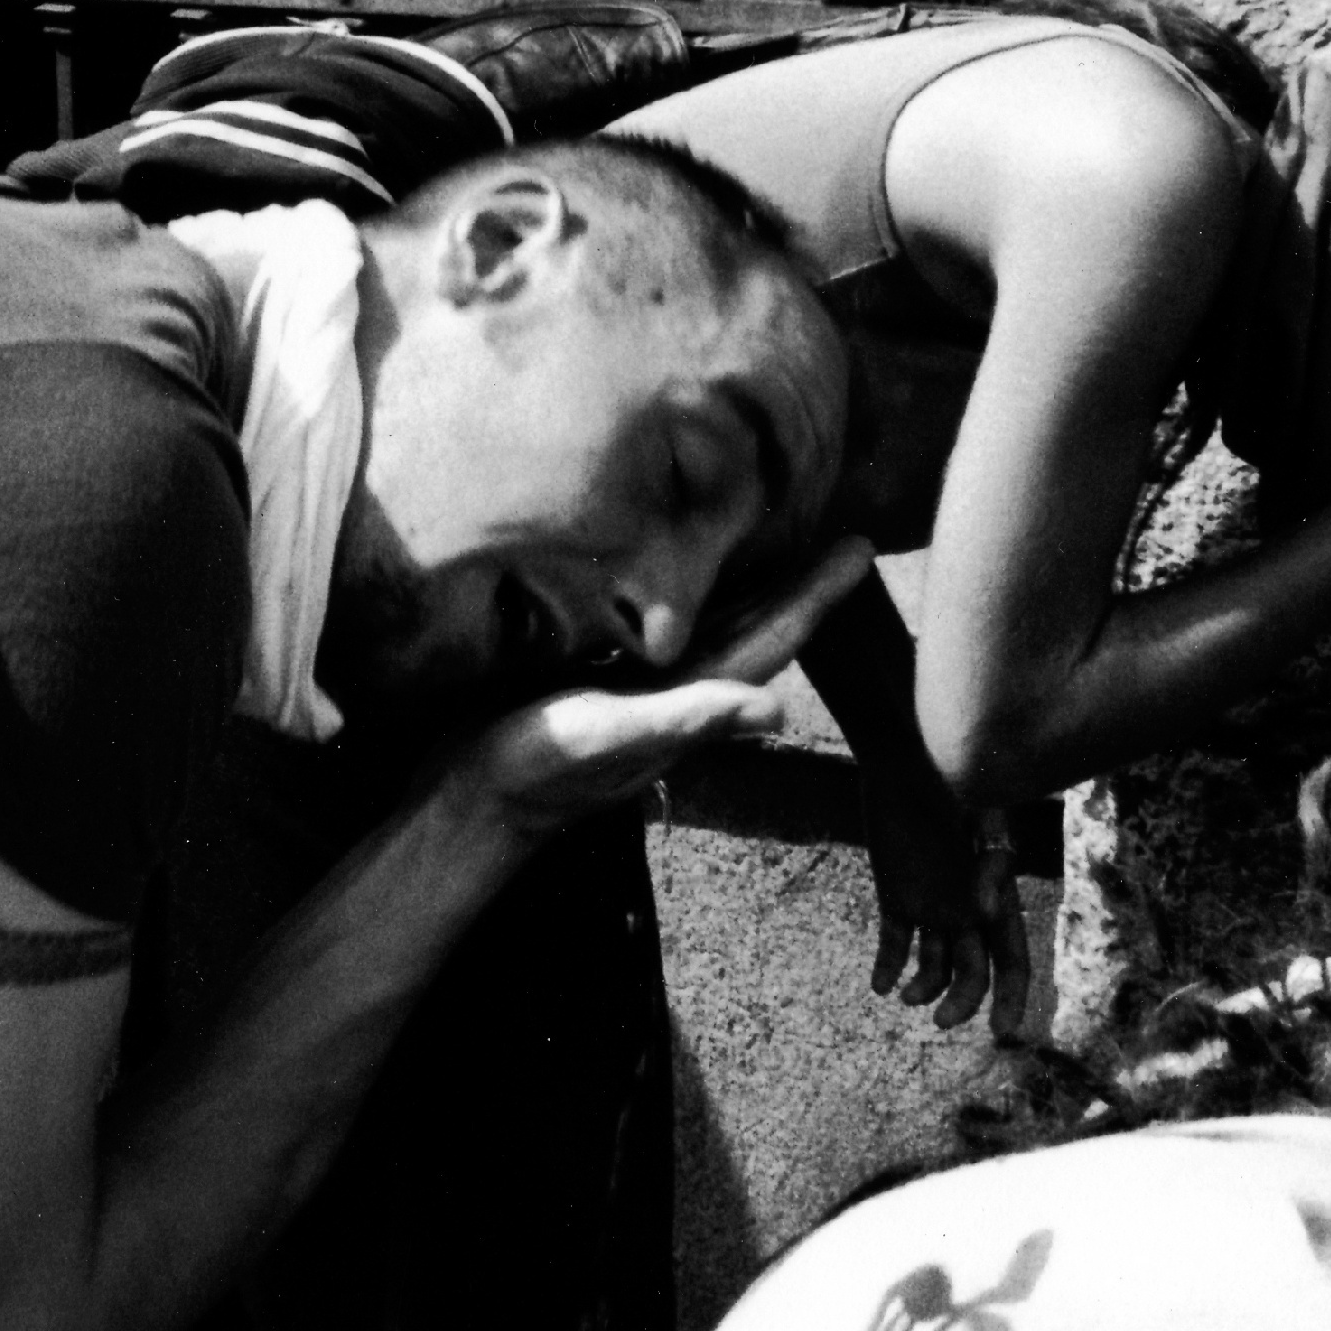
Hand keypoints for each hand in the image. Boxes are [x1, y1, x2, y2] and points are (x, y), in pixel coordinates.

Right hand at [449, 540, 868, 839]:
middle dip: (802, 584)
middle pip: (757, 626)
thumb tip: (780, 710)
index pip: (772, 637)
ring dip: (756, 588)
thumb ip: (689, 719)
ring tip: (786, 543)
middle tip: (848, 532)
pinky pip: (666, 626)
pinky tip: (686, 576)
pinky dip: (691, 597)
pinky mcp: (604, 676)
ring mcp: (644, 686)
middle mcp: (678, 690)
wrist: (469, 798)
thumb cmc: (537, 767)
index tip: (861, 547)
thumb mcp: (610, 737)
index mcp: (690, 698)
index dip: (816, 595)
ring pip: (716, 626)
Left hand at [859, 757, 1029, 1034]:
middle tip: (941, 1022)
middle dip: (962, 1004)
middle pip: (973, 974)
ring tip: (902, 996)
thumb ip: (989, 864)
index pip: (1013, 960)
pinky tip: (879, 984)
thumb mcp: (978, 817)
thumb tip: (985, 913)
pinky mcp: (896, 895)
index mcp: (996, 898)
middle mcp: (966, 909)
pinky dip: (887, 965)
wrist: (904, 757)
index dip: (1012, 998)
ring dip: (922, 988)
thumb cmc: (951, 782)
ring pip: (933, 965)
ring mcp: (931, 904)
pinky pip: (895, 941)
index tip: (1004, 1033)